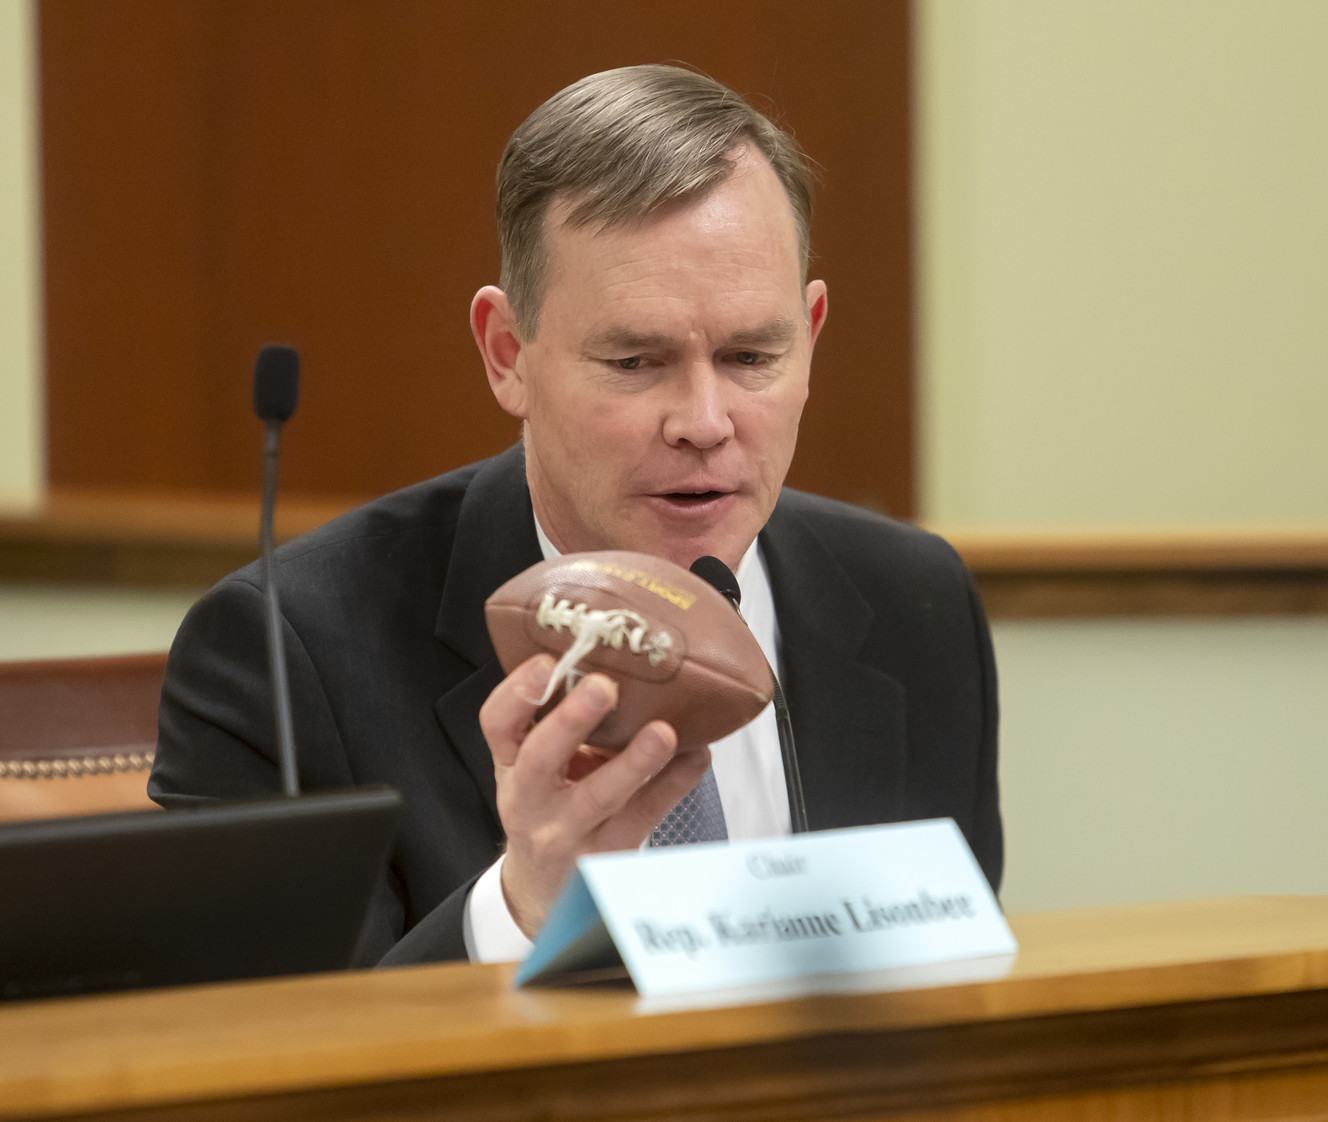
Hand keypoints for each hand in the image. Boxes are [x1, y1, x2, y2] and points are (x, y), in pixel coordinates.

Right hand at [479, 654, 711, 938]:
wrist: (543, 887)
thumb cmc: (549, 805)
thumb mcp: (537, 765)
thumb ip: (560, 721)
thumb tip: (619, 656)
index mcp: (509, 763)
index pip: (496, 724)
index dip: (517, 693)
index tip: (546, 663)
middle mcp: (529, 799)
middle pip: (538, 760)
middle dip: (570, 722)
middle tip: (603, 686)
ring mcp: (565, 833)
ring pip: (597, 797)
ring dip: (633, 762)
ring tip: (664, 732)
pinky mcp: (606, 855)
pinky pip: (644, 816)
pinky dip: (674, 784)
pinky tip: (697, 756)